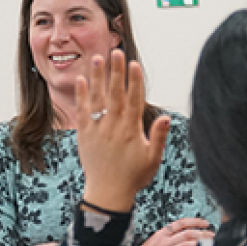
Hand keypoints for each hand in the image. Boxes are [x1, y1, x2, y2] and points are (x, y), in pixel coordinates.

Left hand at [76, 50, 169, 213]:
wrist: (107, 193)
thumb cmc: (133, 177)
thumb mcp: (152, 160)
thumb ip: (158, 137)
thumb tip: (166, 118)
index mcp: (131, 131)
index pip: (134, 101)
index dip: (135, 81)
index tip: (134, 64)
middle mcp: (113, 127)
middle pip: (115, 94)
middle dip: (116, 72)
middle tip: (116, 52)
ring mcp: (97, 130)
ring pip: (97, 99)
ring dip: (97, 77)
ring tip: (97, 58)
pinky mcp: (84, 134)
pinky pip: (82, 111)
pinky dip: (81, 95)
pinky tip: (80, 79)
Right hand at [137, 218, 214, 245]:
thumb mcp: (155, 239)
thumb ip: (168, 234)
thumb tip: (184, 231)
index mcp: (161, 233)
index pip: (181, 223)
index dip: (195, 222)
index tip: (205, 222)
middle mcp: (165, 241)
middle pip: (187, 234)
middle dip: (201, 233)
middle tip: (211, 233)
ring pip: (187, 244)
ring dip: (200, 242)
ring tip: (209, 242)